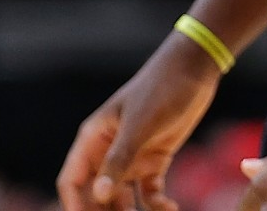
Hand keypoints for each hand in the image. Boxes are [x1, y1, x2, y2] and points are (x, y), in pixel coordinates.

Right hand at [56, 36, 220, 210]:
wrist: (194, 70)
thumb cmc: (161, 89)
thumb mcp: (139, 124)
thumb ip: (119, 159)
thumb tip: (99, 194)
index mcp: (93, 140)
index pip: (72, 181)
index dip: (74, 205)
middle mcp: (108, 152)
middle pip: (96, 194)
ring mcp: (132, 157)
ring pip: (122, 197)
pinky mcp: (156, 158)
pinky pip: (150, 190)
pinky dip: (157, 204)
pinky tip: (170, 209)